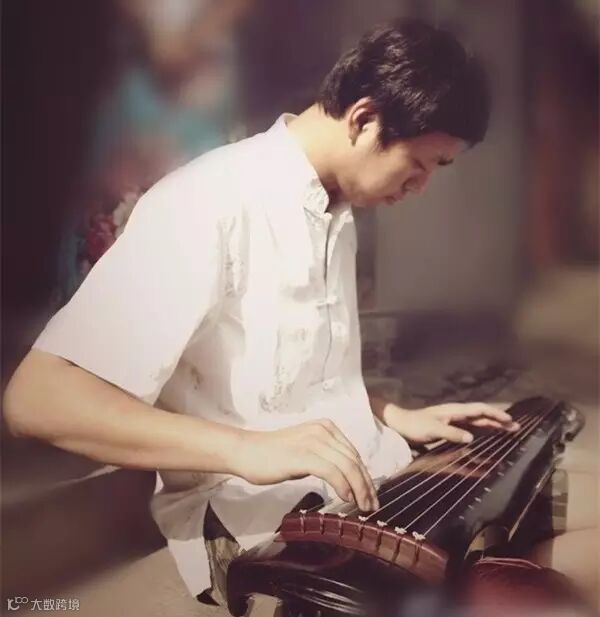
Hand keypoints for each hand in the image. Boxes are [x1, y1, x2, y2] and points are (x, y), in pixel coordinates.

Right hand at [232, 419, 378, 510]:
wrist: (246, 452)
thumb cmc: (272, 455)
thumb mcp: (305, 451)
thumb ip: (325, 458)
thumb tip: (346, 478)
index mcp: (326, 427)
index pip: (353, 453)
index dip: (365, 475)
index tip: (370, 494)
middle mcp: (323, 430)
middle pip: (354, 460)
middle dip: (366, 484)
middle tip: (372, 505)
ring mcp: (314, 441)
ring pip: (348, 466)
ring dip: (359, 488)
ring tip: (362, 506)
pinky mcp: (304, 455)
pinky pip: (333, 472)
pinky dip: (343, 486)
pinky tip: (346, 498)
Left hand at [382, 402, 519, 444]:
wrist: (399, 424)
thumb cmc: (414, 425)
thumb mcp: (432, 429)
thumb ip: (451, 433)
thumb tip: (471, 438)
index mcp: (453, 410)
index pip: (479, 409)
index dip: (495, 414)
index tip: (510, 420)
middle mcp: (455, 413)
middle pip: (481, 414)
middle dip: (499, 419)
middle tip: (517, 427)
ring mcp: (453, 419)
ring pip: (477, 420)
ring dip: (492, 424)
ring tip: (508, 430)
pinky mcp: (449, 426)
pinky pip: (470, 426)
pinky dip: (482, 429)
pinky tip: (487, 435)